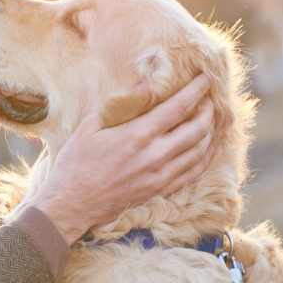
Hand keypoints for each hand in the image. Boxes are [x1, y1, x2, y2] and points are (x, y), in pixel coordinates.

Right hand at [32, 73, 215, 244]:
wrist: (72, 203)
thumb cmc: (76, 162)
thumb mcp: (90, 126)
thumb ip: (119, 105)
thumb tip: (145, 86)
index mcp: (137, 135)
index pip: (177, 107)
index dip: (195, 91)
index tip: (206, 79)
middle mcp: (154, 155)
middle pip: (195, 129)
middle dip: (207, 110)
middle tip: (209, 99)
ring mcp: (159, 176)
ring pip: (197, 151)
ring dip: (207, 133)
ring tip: (209, 120)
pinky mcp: (158, 190)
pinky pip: (191, 174)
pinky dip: (203, 160)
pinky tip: (207, 150)